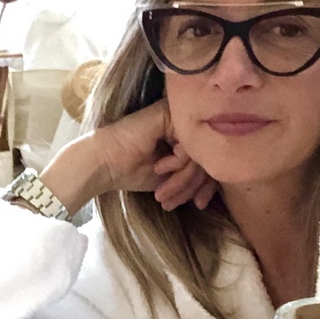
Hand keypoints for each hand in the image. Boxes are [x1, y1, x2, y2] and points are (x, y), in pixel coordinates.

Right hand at [40, 99, 215, 215]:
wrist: (103, 164)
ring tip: (165, 192)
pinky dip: (177, 161)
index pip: (209, 159)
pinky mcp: (168, 114)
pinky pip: (188, 142)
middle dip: (192, 185)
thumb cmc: (130, 171)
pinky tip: (160, 168)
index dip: (206, 185)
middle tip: (173, 201)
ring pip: (200, 152)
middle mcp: (183, 123)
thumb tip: (216, 183)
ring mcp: (177, 116)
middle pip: (207, 156)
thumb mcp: (170, 178)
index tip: (198, 204)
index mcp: (184, 136)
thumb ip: (191, 174)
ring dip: (183, 179)